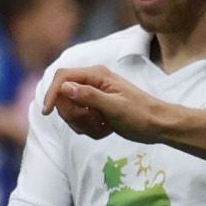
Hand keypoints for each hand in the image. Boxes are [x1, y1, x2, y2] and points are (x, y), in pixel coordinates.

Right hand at [41, 63, 178, 142]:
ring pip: (71, 111)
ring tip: (103, 126)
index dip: (52, 93)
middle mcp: (93, 82)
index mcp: (97, 75)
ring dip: (82, 124)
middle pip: (64, 97)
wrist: (158, 125)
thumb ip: (89, 96)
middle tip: (93, 122)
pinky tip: (105, 129)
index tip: (47, 112)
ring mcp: (94, 96)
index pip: (63, 77)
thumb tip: (65, 87)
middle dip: (74, 114)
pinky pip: (80, 120)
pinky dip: (89, 128)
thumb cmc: (140, 114)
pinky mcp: (96, 109)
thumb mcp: (114, 106)